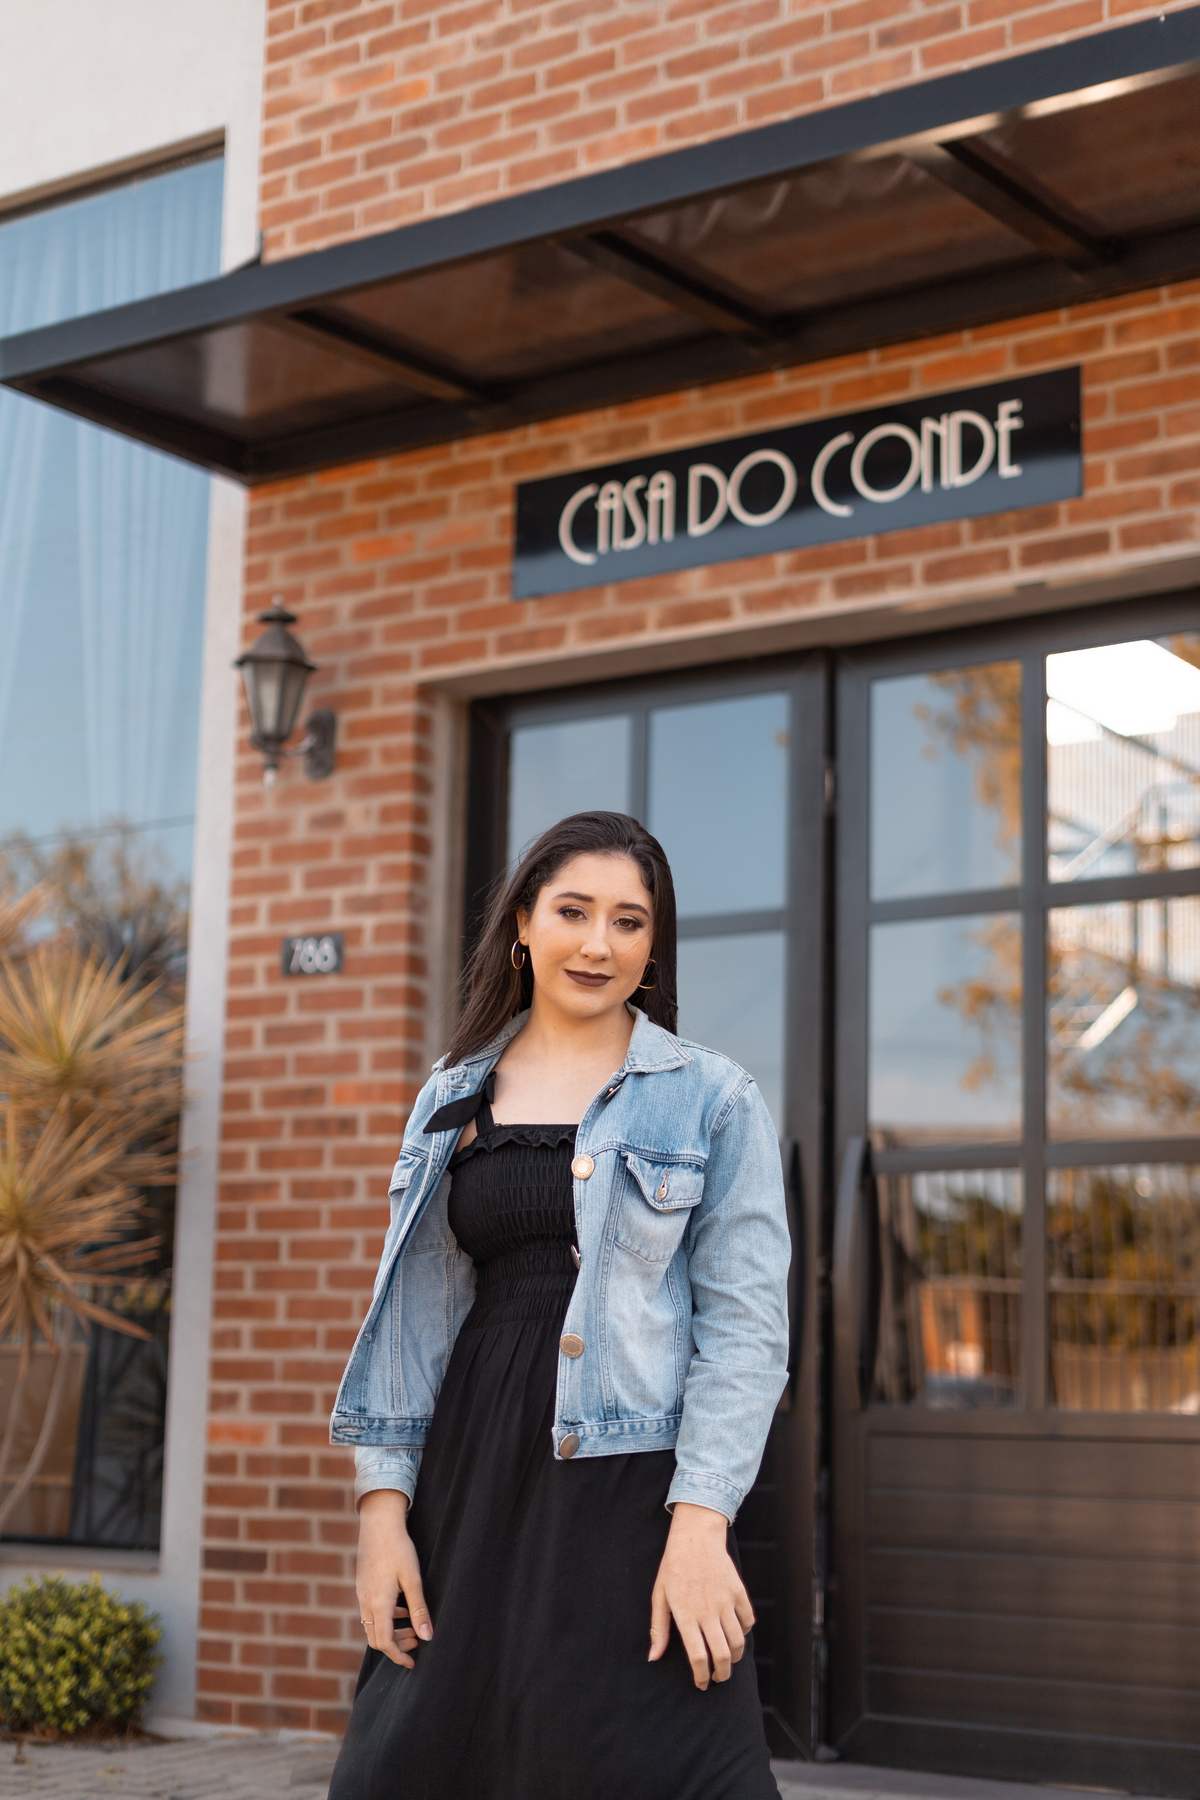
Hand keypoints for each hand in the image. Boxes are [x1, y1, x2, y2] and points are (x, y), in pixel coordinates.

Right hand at [356, 1490, 432, 1667]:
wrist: (378, 1522)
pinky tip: (400, 1607)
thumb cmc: (399, 1548)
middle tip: (416, 1642)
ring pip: (371, 1626)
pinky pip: (370, 1612)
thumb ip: (419, 1609)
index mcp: (378, 1604)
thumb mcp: (413, 1579)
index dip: (399, 1656)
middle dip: (396, 1646)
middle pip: (376, 1639)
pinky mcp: (362, 1586)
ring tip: (412, 1626)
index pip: (385, 1643)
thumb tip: (428, 1637)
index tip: (413, 1662)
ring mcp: (361, 1594)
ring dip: (391, 1632)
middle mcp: (365, 1602)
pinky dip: (385, 1618)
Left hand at [648, 1502, 754, 1689]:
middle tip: (718, 1678)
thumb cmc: (673, 1567)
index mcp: (686, 1614)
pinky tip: (735, 1634)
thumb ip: (659, 1628)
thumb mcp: (659, 1595)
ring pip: (738, 1642)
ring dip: (734, 1657)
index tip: (701, 1684)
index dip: (701, 1676)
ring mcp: (726, 1601)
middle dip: (722, 1675)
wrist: (695, 1536)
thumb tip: (654, 1657)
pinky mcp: (738, 1592)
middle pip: (722, 1655)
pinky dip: (744, 1632)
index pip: (698, 1657)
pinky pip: (747, 1621)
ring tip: (727, 1660)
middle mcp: (708, 1611)